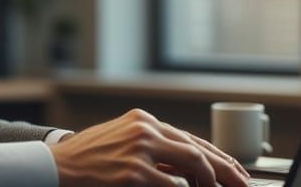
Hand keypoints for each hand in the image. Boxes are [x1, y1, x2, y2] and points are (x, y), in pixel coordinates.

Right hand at [49, 109, 249, 185]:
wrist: (58, 166)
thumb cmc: (89, 157)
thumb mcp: (121, 140)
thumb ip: (152, 146)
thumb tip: (185, 167)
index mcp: (143, 120)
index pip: (189, 137)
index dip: (216, 156)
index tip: (234, 171)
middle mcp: (145, 129)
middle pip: (198, 148)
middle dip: (225, 169)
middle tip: (243, 184)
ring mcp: (139, 150)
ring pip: (192, 163)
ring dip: (210, 181)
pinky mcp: (133, 173)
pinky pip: (172, 185)